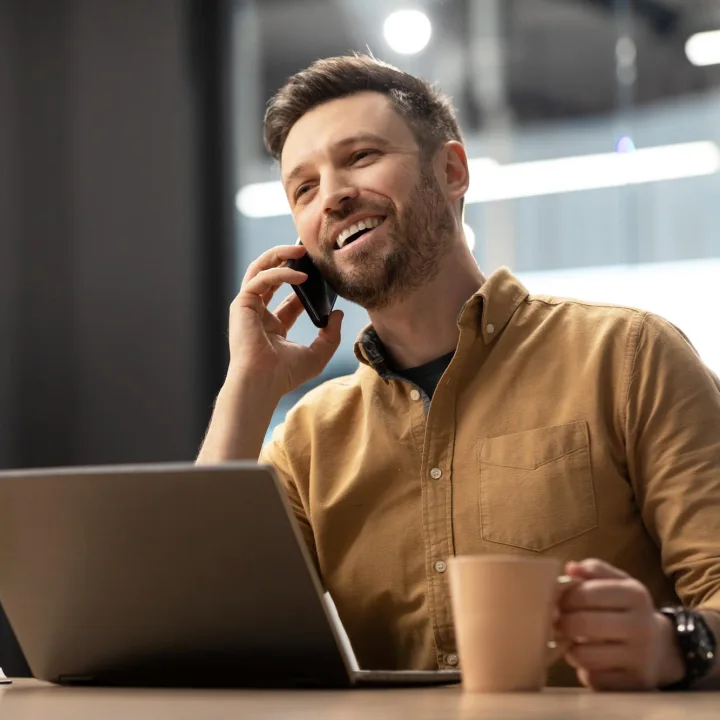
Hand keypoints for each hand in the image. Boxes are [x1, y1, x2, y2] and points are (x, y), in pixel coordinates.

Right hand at [227, 244, 342, 395]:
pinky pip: (261, 278)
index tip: (322, 273)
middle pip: (270, 275)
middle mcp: (258, 314)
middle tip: (308, 251)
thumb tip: (337, 313)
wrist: (263, 383)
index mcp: (273, 326)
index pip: (289, 297)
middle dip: (286, 259)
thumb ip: (330, 335)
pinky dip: (280, 272)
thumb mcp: (318, 354)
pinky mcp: (242, 304)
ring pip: (260, 269)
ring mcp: (248, 308)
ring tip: (301, 249)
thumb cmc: (285, 375)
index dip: (304, 283)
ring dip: (279, 255)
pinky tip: (301, 275)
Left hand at [559, 559, 684, 690]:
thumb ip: (594, 570)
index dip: (564, 598)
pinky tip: (590, 660)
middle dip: (562, 623)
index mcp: (635, 595)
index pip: (585, 593)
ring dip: (570, 648)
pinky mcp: (633, 684)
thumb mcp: (618, 583)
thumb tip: (571, 568)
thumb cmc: (627, 610)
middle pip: (582, 624)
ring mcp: (640, 658)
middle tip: (559, 622)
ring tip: (574, 641)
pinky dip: (584, 669)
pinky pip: (592, 678)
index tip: (559, 601)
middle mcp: (641, 626)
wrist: (661, 650)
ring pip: (583, 654)